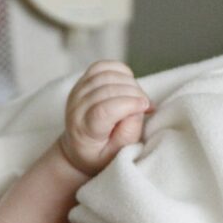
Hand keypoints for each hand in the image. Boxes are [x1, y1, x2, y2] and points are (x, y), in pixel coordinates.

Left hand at [59, 60, 151, 175]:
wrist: (78, 148)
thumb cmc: (100, 154)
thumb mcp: (117, 155)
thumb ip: (128, 134)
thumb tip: (137, 107)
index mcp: (83, 130)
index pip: (103, 110)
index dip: (128, 104)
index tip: (145, 107)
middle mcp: (76, 108)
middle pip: (107, 89)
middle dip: (134, 93)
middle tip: (145, 105)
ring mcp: (77, 92)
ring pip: (106, 74)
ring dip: (129, 82)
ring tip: (138, 97)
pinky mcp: (83, 81)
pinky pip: (103, 66)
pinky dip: (120, 70)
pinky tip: (128, 83)